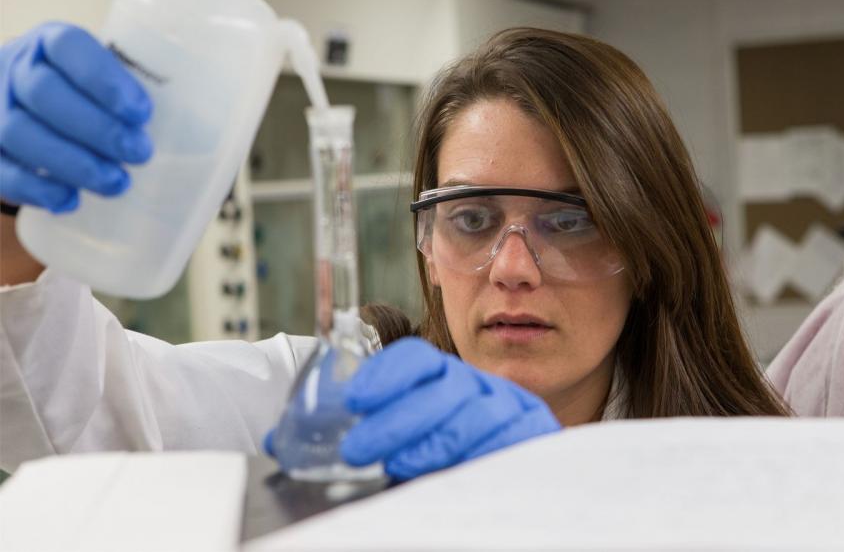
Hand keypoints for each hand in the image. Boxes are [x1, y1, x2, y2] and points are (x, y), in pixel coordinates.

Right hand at [0, 22, 152, 211]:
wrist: (28, 107)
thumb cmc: (87, 96)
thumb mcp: (109, 80)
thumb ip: (139, 97)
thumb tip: (209, 137)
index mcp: (51, 43)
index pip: (70, 47)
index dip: (105, 80)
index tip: (142, 113)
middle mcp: (15, 68)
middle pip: (45, 93)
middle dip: (96, 128)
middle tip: (139, 154)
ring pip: (20, 132)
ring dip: (72, 162)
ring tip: (116, 183)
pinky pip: (0, 169)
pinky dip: (35, 188)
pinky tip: (68, 201)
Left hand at [340, 337, 560, 479]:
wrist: (521, 489)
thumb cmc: (454, 465)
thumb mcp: (413, 444)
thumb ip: (376, 438)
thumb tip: (301, 440)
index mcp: (447, 379)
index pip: (418, 359)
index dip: (385, 374)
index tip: (355, 400)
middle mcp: (481, 386)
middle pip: (444, 386)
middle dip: (397, 417)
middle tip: (358, 448)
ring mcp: (512, 408)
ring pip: (475, 413)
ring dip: (432, 439)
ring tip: (397, 463)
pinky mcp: (537, 434)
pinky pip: (511, 440)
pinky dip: (479, 454)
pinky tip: (451, 472)